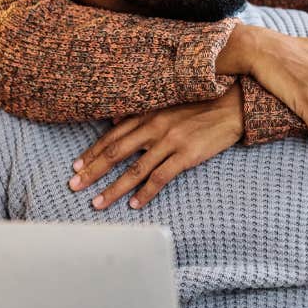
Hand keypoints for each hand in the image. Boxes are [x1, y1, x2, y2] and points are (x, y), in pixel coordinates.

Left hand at [68, 84, 244, 209]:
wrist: (233, 105)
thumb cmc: (201, 104)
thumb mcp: (169, 104)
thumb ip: (142, 114)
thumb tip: (115, 120)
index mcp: (149, 114)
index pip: (113, 135)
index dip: (93, 151)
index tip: (76, 165)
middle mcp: (155, 127)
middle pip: (116, 152)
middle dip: (93, 171)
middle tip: (74, 185)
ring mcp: (170, 141)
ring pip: (134, 169)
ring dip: (113, 188)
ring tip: (97, 203)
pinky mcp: (186, 155)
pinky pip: (160, 177)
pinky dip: (145, 193)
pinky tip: (134, 204)